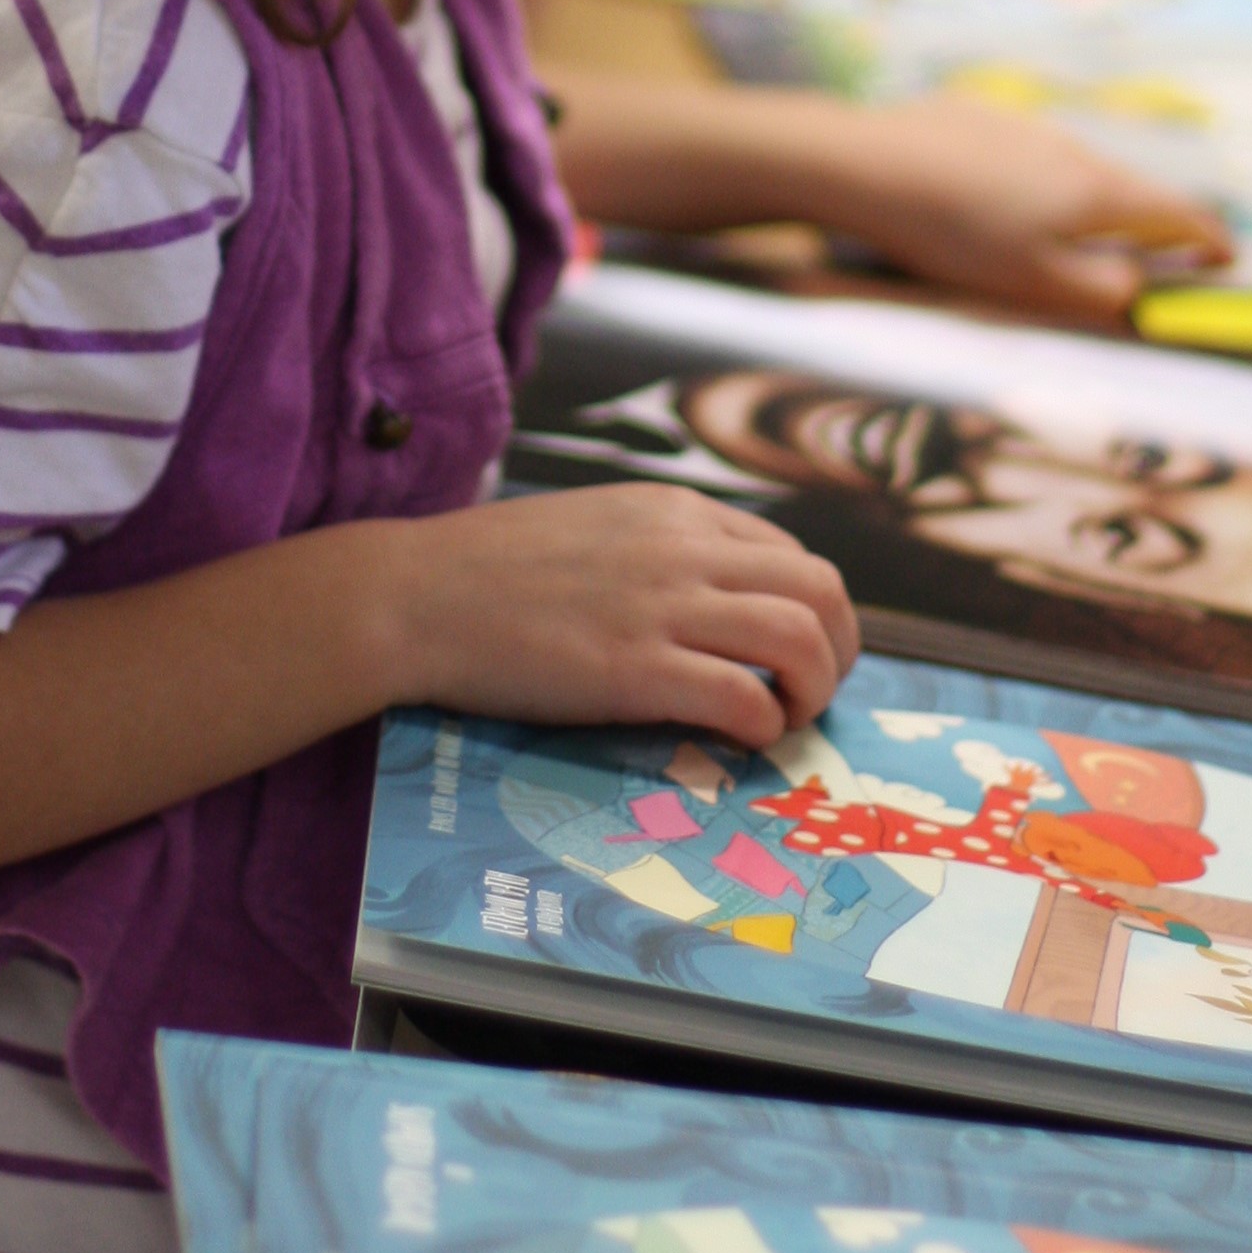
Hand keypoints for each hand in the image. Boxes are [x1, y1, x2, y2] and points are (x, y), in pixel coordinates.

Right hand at [378, 482, 858, 750]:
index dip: (807, 610)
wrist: (411, 596)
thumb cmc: (481, 571)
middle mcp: (682, 548)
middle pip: (821, 588)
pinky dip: (763, 725)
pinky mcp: (635, 669)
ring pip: (802, 637)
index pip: (788, 551)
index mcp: (672, 512)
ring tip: (787, 721)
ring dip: (815, 689)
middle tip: (812, 693)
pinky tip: (740, 740)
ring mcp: (661, 606)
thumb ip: (651, 551)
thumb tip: (698, 598)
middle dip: (840, 649)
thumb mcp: (588, 528)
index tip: (791, 655)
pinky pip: (744, 697)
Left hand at [790, 92, 1232, 330]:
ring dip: (1089, 200)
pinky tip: (993, 199)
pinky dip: (1034, 179)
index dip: (1210, 240)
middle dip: (1152, 223)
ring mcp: (1025, 125)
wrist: (866, 162)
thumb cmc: (955, 234)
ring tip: (1073, 232)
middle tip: (1160, 253)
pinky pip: (1025, 152)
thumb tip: (1146, 289)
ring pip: (1076, 168)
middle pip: (1130, 188)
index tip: (1227, 259)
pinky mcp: (977, 115)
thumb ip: (1102, 289)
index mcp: (1097, 192)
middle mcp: (1074, 148)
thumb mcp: (1036, 282)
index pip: (1178, 214)